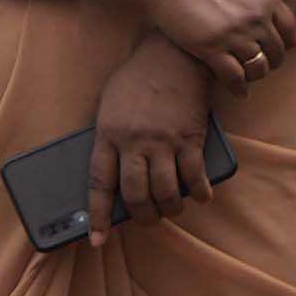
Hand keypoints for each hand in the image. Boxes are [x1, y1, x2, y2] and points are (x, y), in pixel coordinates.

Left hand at [84, 34, 219, 235]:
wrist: (172, 54)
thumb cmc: (137, 81)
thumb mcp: (109, 106)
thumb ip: (109, 140)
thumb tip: (114, 179)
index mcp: (107, 134)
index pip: (99, 184)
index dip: (97, 216)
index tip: (96, 241)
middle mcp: (134, 142)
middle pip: (136, 195)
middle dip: (143, 216)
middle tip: (148, 219)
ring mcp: (163, 141)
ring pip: (166, 192)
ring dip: (171, 209)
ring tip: (172, 209)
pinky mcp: (191, 138)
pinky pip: (195, 176)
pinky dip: (199, 192)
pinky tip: (200, 195)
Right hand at [125, 0, 292, 78]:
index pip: (291, 31)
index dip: (286, 42)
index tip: (276, 46)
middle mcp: (255, 18)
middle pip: (276, 53)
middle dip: (271, 61)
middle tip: (261, 64)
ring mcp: (234, 35)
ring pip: (258, 68)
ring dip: (256, 75)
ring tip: (248, 76)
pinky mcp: (211, 50)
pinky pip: (234, 78)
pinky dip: (239, 88)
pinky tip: (238, 90)